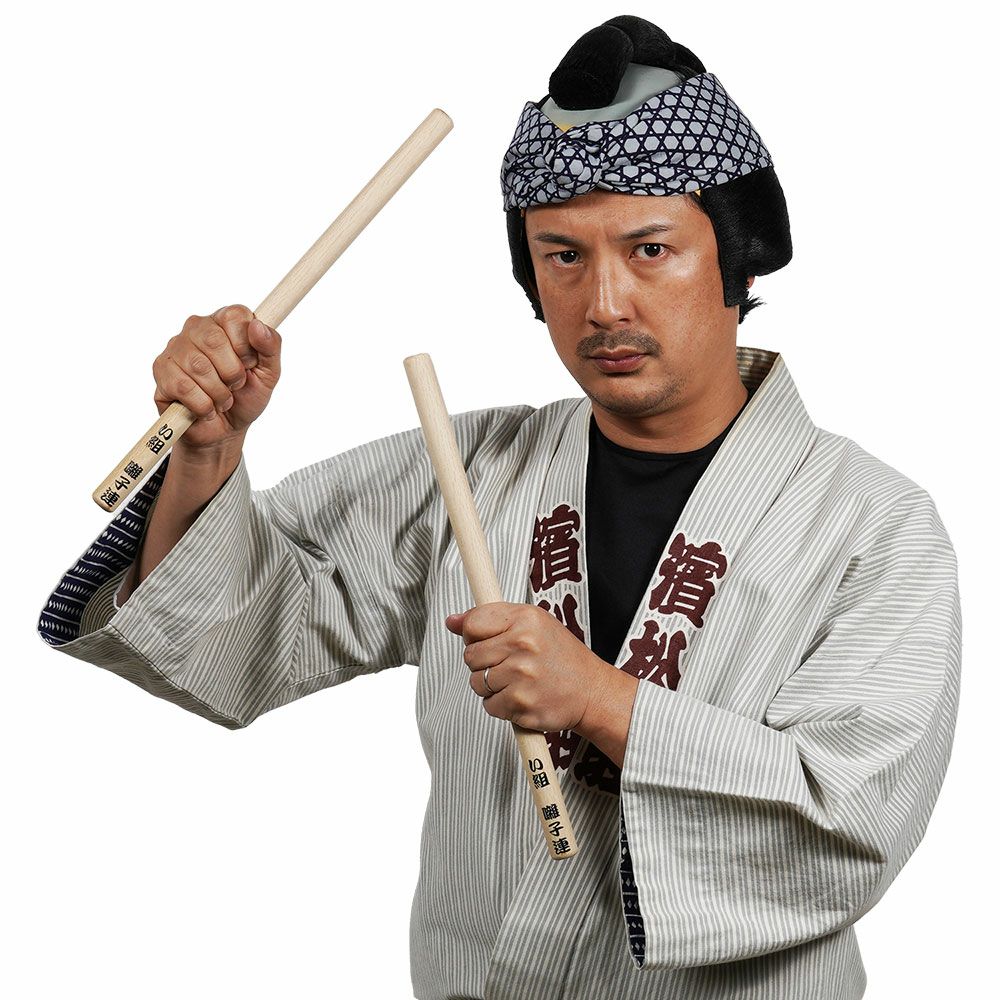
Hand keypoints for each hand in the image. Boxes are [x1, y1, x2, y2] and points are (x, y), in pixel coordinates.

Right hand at [152, 303, 280, 451]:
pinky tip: (206, 408)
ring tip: (223, 400)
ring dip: (219, 393)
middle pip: (214, 340)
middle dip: (233, 373)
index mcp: (224, 322)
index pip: (234, 315)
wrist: (224, 431)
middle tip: (235, 386)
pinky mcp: (161, 371)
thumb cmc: (246, 397)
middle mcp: (197, 328)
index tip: (249, 364)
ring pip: (198, 366)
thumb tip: (257, 325)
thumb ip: (271, 347)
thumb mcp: (269, 374)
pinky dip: (202, 405)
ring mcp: (175, 348)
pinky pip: (183, 386)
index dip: (246, 345)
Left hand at [445, 602, 610, 733]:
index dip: (473, 635)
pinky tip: (521, 696)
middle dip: (484, 663)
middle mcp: (523, 645)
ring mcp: (521, 676)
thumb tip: (452, 621)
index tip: (486, 640)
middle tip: (509, 663)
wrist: (591, 692)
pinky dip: (500, 705)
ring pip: (476, 682)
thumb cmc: (561, 657)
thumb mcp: (532, 624)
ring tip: (517, 681)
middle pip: (470, 655)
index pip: (472, 624)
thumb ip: (491, 619)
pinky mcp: (520, 704)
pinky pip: (488, 705)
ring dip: (491, 686)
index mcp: (525, 619)